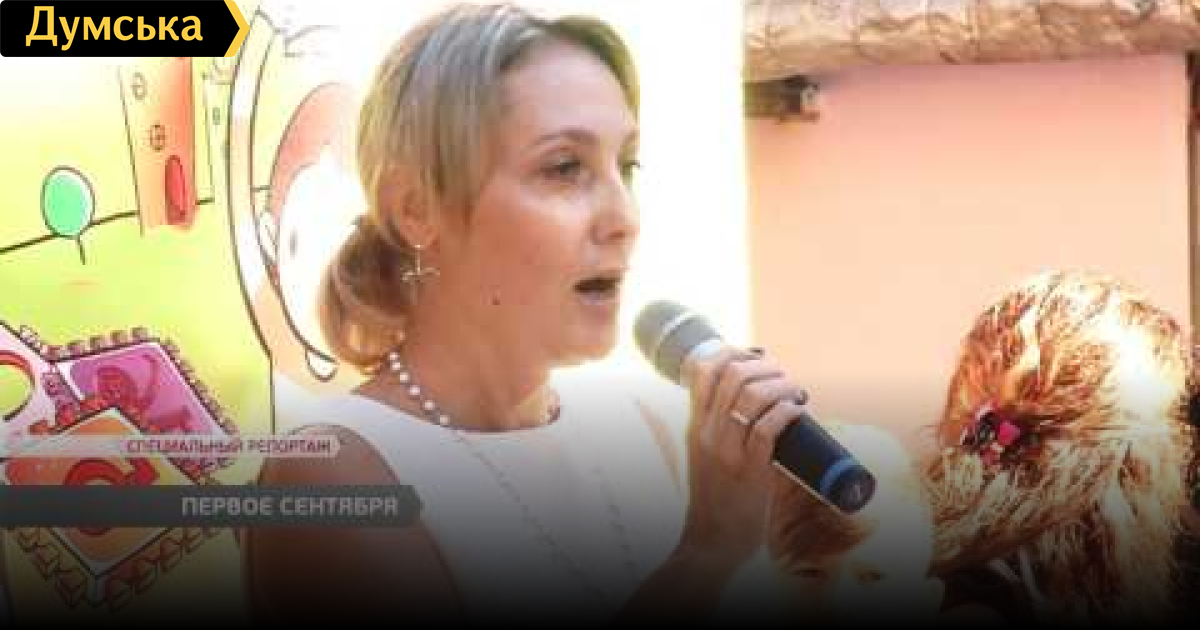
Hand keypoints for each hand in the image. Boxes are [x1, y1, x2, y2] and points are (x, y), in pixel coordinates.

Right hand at [676, 346, 805, 566]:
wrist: (711, 541)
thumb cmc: (717, 498)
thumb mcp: (706, 455)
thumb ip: (723, 430)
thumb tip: (759, 403)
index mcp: (697, 425)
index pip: (702, 369)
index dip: (733, 352)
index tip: (756, 358)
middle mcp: (708, 433)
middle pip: (732, 375)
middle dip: (765, 366)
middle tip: (783, 377)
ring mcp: (728, 452)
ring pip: (752, 396)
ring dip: (781, 386)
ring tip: (796, 393)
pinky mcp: (750, 472)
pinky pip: (768, 429)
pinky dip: (787, 412)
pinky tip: (799, 411)